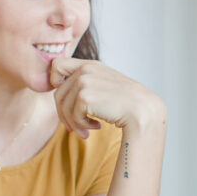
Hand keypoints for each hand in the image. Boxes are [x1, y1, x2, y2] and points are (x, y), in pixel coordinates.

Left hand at [50, 58, 165, 138]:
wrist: (142, 111)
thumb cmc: (126, 103)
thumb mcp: (105, 85)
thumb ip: (86, 83)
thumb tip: (59, 92)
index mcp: (90, 65)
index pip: (57, 65)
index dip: (54, 82)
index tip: (66, 98)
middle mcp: (85, 70)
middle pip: (58, 93)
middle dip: (64, 114)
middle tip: (76, 127)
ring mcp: (84, 81)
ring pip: (63, 107)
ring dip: (74, 123)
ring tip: (86, 131)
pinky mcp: (84, 97)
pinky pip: (73, 116)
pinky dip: (82, 126)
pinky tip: (96, 127)